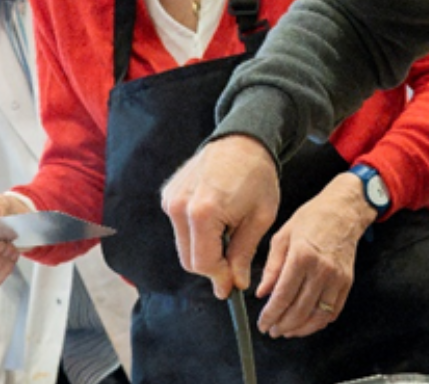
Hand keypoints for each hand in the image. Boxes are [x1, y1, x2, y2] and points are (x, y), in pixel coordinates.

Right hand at [160, 135, 279, 298]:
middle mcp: (180, 206)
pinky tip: (216, 221)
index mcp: (203, 212)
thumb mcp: (260, 218)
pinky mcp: (168, 195)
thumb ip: (243, 254)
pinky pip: (179, 228)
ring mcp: (171, 200)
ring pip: (183, 246)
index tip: (232, 288)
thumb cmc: (257, 176)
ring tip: (228, 237)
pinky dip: (196, 234)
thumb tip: (235, 284)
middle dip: (212, 268)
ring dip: (204, 251)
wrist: (242, 141)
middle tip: (233, 267)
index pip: (204, 264)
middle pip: (189, 260)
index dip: (220, 279)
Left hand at [255, 172, 375, 337]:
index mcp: (301, 256)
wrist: (344, 210)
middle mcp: (321, 269)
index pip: (283, 296)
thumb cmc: (313, 218)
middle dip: (283, 325)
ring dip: (301, 329)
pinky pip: (333, 311)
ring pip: (318, 316)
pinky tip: (307, 322)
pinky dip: (319, 322)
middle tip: (272, 329)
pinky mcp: (347, 282)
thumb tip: (262, 293)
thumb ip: (271, 267)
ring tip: (287, 330)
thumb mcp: (283, 236)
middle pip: (300, 310)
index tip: (263, 323)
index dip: (271, 315)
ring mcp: (337, 278)